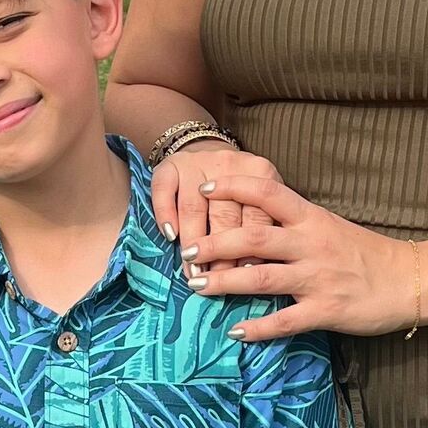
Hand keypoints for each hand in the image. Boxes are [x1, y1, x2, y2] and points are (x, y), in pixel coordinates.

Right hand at [150, 146, 282, 286]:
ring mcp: (196, 162)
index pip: (255, 216)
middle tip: (214, 280)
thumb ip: (263, 225)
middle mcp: (229, 164)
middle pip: (224, 214)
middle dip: (219, 253)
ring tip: (192, 271)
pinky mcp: (169, 164)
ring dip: (192, 241)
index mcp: (261, 172)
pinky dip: (166, 215)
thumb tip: (258, 271)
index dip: (248, 249)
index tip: (242, 275)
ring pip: (193, 207)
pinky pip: (164, 191)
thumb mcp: (261, 198)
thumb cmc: (239, 188)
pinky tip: (169, 237)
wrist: (207, 148)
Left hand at [177, 161, 411, 341]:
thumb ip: (293, 223)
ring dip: (225, 283)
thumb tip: (251, 220)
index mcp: (311, 218)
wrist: (410, 280)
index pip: (267, 191)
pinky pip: (286, 321)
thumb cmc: (366, 253)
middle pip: (253, 237)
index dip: (232, 187)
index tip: (203, 188)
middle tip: (185, 251)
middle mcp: (311, 244)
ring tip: (197, 286)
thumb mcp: (329, 226)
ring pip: (261, 278)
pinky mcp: (327, 311)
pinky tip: (236, 332)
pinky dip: (259, 328)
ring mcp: (318, 278)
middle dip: (214, 243)